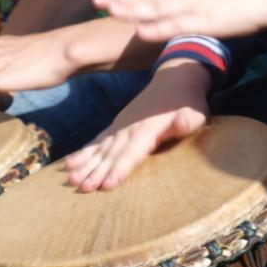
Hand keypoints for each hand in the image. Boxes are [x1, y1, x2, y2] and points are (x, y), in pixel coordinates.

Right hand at [63, 62, 209, 191]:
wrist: (175, 78)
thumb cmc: (188, 101)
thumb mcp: (195, 111)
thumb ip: (187, 120)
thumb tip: (182, 123)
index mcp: (149, 128)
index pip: (132, 152)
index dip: (120, 169)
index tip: (107, 185)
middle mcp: (130, 128)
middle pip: (112, 154)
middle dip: (97, 172)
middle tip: (82, 188)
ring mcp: (121, 125)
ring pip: (101, 148)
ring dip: (85, 164)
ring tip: (71, 179)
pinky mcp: (117, 125)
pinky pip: (98, 140)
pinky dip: (84, 152)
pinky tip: (70, 164)